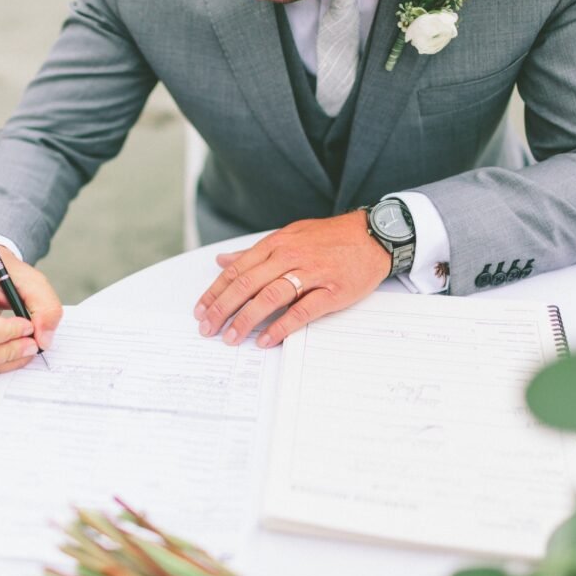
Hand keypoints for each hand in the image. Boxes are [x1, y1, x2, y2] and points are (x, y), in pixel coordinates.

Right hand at [0, 246, 62, 373]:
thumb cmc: (0, 276)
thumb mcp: (30, 280)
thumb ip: (45, 306)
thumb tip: (43, 341)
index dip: (13, 334)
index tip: (29, 324)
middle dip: (10, 353)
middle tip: (33, 344)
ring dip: (6, 360)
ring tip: (25, 346)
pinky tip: (11, 349)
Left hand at [193, 211, 390, 347]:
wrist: (374, 235)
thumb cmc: (330, 238)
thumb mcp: (289, 236)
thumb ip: (255, 252)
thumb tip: (223, 261)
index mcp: (277, 244)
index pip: (237, 270)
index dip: (215, 292)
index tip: (200, 310)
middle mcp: (290, 256)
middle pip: (247, 284)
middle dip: (223, 309)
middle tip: (208, 329)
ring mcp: (311, 273)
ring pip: (270, 297)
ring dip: (246, 320)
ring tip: (231, 337)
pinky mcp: (332, 291)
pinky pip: (302, 311)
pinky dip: (281, 326)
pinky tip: (266, 339)